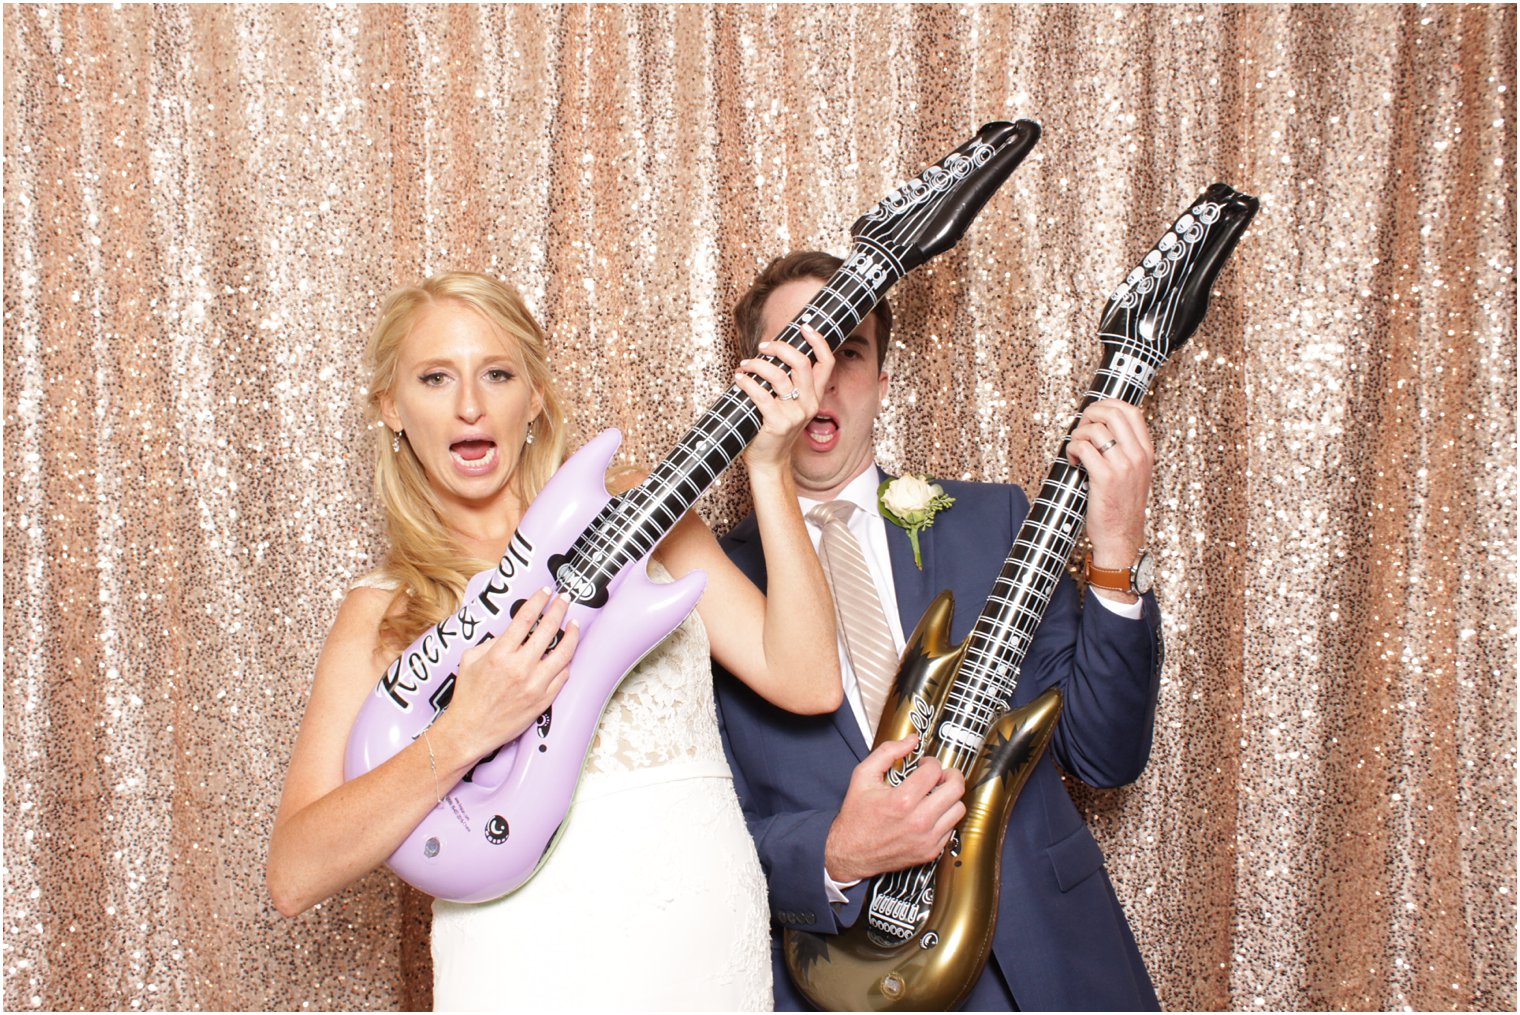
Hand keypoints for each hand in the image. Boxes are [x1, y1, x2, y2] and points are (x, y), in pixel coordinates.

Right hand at [432, 587, 578, 763]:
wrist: (470, 731)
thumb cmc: (468, 696)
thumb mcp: (470, 660)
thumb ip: (492, 641)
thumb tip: (513, 631)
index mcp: (500, 654)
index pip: (526, 618)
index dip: (538, 600)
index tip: (545, 591)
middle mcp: (520, 668)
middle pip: (549, 629)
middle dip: (559, 609)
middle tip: (565, 599)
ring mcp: (535, 685)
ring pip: (564, 653)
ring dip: (572, 634)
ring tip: (574, 624)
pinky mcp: (543, 700)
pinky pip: (563, 676)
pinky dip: (567, 662)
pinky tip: (568, 654)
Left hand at [734, 325, 834, 474]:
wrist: (768, 462)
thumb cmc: (772, 429)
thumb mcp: (787, 404)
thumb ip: (785, 382)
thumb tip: (768, 353)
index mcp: (814, 396)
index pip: (827, 363)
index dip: (819, 341)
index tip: (805, 327)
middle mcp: (809, 404)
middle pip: (802, 363)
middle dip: (781, 347)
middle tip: (763, 346)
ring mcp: (795, 415)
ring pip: (779, 376)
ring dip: (758, 364)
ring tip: (745, 365)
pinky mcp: (778, 424)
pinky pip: (761, 395)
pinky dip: (747, 382)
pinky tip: (739, 378)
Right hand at [824, 737, 965, 882]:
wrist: (851, 852)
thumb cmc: (856, 816)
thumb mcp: (863, 776)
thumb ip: (887, 752)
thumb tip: (911, 740)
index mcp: (902, 801)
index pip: (934, 771)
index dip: (931, 762)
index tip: (924, 765)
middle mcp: (918, 821)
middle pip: (955, 789)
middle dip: (950, 775)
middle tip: (940, 776)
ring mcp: (927, 839)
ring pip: (958, 809)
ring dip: (950, 798)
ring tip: (936, 794)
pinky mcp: (930, 852)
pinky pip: (952, 829)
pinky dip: (944, 818)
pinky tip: (930, 814)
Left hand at [1066, 400, 1153, 575]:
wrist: (1121, 538)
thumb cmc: (1122, 507)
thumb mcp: (1134, 474)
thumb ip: (1125, 451)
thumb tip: (1101, 427)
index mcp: (1146, 452)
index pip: (1132, 411)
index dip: (1109, 404)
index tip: (1094, 413)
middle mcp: (1138, 456)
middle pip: (1113, 412)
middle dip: (1090, 414)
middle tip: (1081, 428)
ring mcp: (1123, 466)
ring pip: (1095, 429)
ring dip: (1078, 435)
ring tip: (1076, 449)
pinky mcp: (1105, 478)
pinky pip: (1083, 448)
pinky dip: (1072, 449)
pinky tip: (1072, 461)